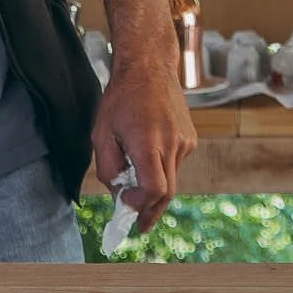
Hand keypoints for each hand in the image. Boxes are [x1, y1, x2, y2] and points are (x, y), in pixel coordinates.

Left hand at [89, 53, 196, 232]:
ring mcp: (185, 141)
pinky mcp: (191, 138)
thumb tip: (118, 194)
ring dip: (155, 188)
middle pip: (166, 193)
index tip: (125, 204)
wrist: (149, 66)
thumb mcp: (101, 133)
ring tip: (136, 181)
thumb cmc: (120, 98)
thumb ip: (108, 168)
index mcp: (148, 142)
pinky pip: (175, 164)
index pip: (154, 190)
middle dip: (151, 211)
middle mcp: (172, 144)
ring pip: (171, 179)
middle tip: (140, 226)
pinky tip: (148, 155)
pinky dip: (162, 169)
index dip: (140, 205)